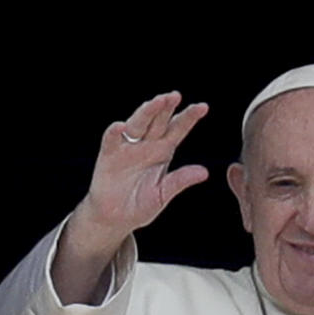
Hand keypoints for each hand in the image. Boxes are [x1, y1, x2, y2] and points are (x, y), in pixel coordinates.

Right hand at [53, 92, 208, 302]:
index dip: (189, 117)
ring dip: (146, 112)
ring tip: (157, 102)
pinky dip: (114, 132)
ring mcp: (127, 147)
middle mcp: (147, 144)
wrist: (115, 218)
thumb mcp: (163, 195)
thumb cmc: (140, 204)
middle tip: (175, 95)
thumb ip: (180, 181)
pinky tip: (120, 126)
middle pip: (158, 121)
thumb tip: (205, 172)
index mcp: (163, 150)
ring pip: (138, 124)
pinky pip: (111, 140)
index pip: (178, 129)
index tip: (203, 107)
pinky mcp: (108, 156)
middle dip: (166, 107)